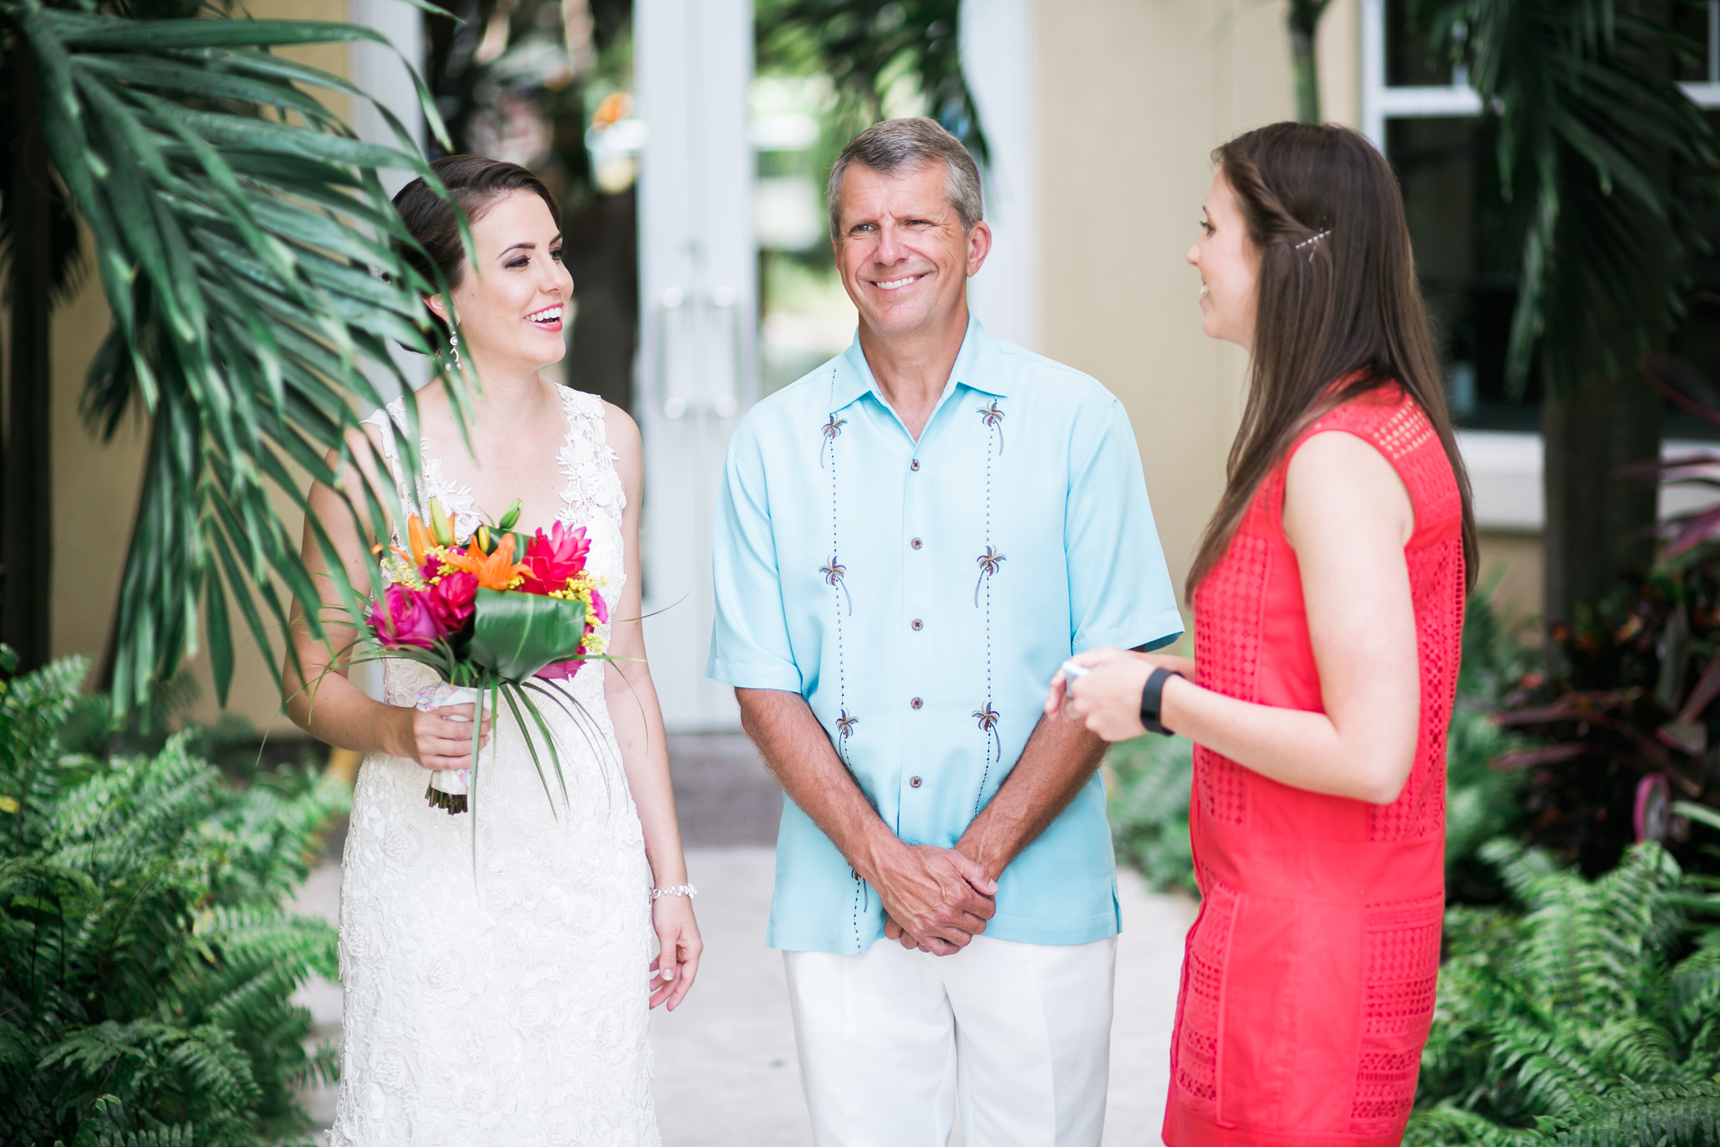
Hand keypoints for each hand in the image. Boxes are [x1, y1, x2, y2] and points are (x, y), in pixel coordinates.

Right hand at [393, 703, 492, 769]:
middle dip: (479, 729)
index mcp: (426, 710)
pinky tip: (475, 755)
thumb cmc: (420, 718)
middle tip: (487, 727)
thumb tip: (483, 711)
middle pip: (458, 731)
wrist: (398, 732)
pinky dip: (466, 761)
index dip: (475, 712)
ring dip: (475, 745)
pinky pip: (450, 764)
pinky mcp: (426, 761)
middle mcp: (424, 728)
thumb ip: (452, 705)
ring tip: (483, 740)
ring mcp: (424, 747)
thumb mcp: (431, 705)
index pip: (456, 709)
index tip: (488, 714)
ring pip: (456, 749)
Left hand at [649, 894, 702, 1010]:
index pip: (686, 978)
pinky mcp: (673, 938)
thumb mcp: (666, 935)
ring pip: (671, 968)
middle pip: (678, 976)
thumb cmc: (670, 909)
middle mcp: (689, 949)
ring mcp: (682, 944)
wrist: (669, 886)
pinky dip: (658, 966)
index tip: (668, 1007)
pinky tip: (649, 971)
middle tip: (650, 1004)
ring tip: (646, 989)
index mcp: (692, 950)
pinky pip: (667, 958)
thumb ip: (667, 958)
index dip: (677, 994)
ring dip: (660, 979)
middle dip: (665, 990)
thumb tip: (667, 979)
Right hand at [872, 844, 996, 955]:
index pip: (987, 910)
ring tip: (963, 921)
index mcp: (959, 894)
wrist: (891, 866)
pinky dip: (950, 946)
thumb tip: (992, 889)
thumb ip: (977, 873)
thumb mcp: (953, 857)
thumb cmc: (919, 860)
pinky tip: (951, 937)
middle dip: (980, 918)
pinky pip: (940, 949)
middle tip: (975, 910)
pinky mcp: (918, 931)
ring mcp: (932, 925)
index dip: (989, 905)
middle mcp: (948, 913)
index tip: (984, 901)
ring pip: (963, 940)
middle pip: (978, 926)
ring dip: (967, 932)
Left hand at [1044, 647, 1166, 741]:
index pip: (1070, 690)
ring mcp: (1093, 722)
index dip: (1080, 689)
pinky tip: (1125, 715)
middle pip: (1074, 709)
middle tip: (1103, 699)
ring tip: (1118, 706)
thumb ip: (1086, 664)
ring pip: (1090, 720)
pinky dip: (1111, 724)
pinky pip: (1104, 729)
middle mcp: (1081, 706)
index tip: (1089, 689)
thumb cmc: (1135, 673)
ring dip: (1098, 715)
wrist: (1157, 697)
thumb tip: (1077, 673)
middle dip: (1084, 705)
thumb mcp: (1109, 658)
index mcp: (1080, 686)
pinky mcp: (1106, 735)